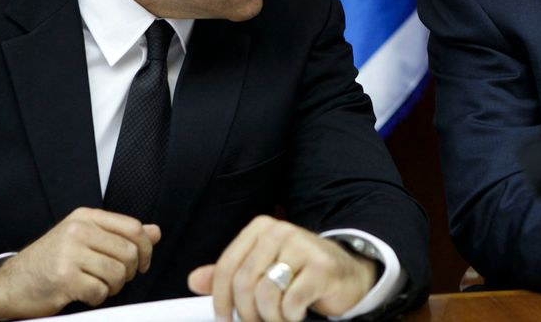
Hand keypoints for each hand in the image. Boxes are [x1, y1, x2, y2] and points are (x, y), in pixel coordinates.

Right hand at [0, 207, 160, 318]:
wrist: (10, 283)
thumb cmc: (51, 261)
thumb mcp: (85, 239)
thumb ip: (120, 235)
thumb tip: (156, 232)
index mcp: (86, 217)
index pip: (133, 228)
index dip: (146, 249)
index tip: (141, 264)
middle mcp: (78, 230)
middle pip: (130, 252)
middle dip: (129, 272)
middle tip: (115, 280)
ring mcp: (69, 252)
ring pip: (118, 272)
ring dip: (113, 287)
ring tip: (99, 286)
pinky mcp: (63, 277)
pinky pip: (100, 291)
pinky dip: (98, 298)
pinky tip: (85, 294)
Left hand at [187, 215, 377, 321]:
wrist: (346, 274)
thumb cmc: (299, 273)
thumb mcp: (262, 270)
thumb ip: (230, 275)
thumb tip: (194, 280)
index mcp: (260, 229)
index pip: (227, 267)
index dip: (220, 299)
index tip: (223, 318)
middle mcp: (280, 231)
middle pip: (244, 283)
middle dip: (247, 313)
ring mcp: (303, 246)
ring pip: (266, 294)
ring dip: (270, 317)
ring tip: (279, 317)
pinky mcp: (322, 267)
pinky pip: (291, 302)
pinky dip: (290, 317)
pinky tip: (296, 313)